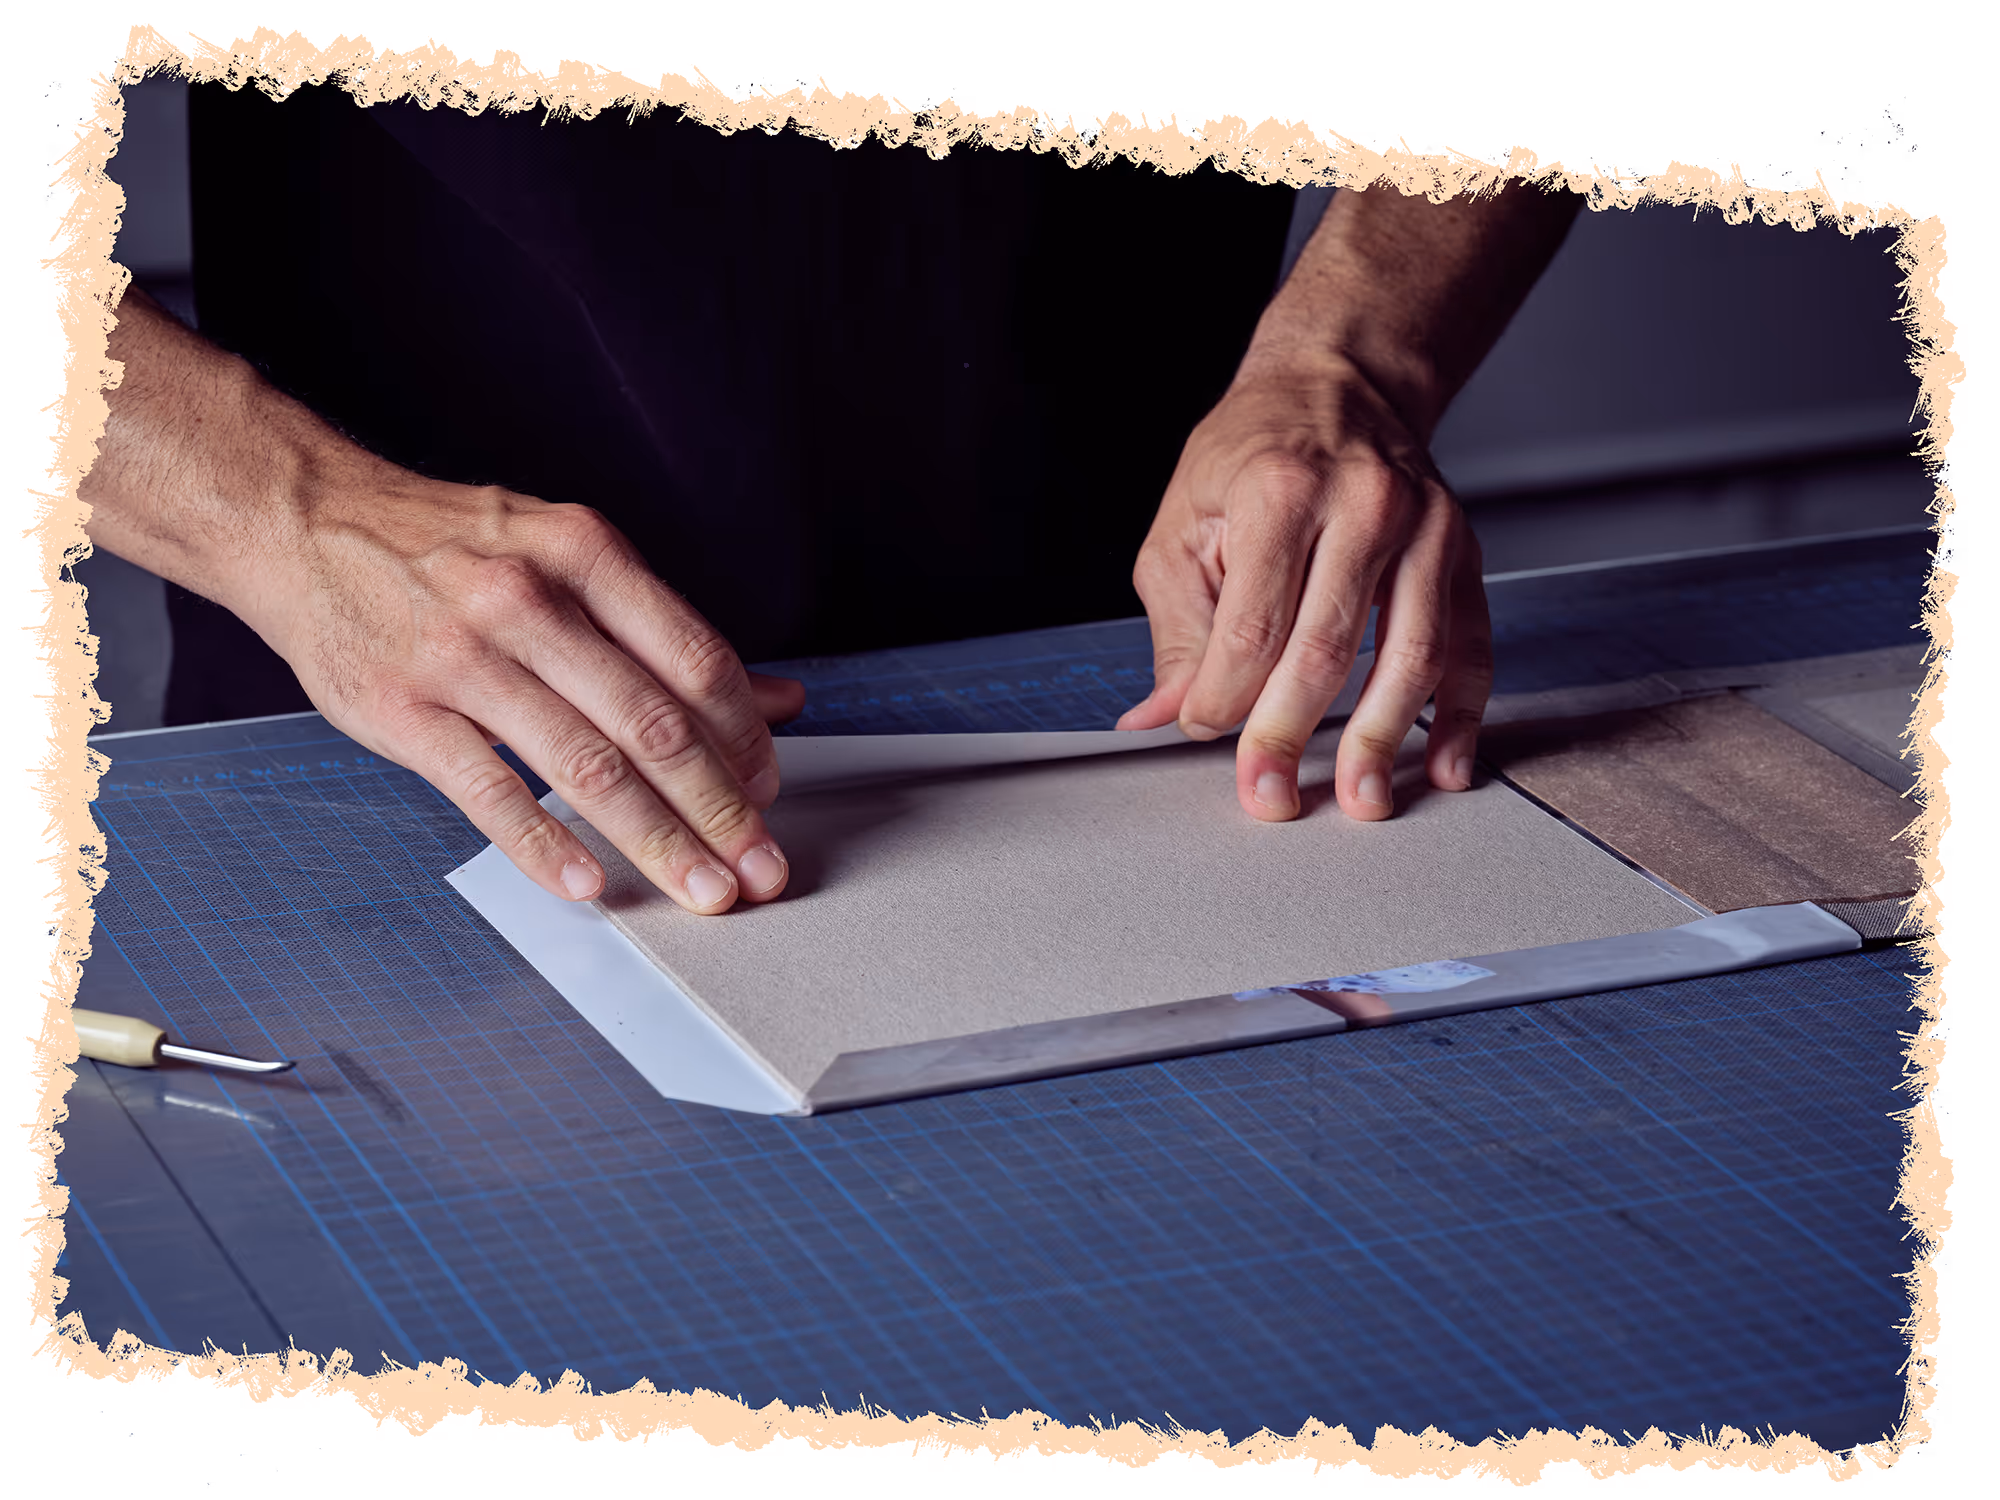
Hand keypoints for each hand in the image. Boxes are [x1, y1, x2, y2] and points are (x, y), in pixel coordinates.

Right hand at [256, 473, 804, 913]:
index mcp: (587, 555)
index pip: (697, 662)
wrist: (307, 524)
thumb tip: (780, 701)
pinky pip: (489, 791)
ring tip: (700, 889)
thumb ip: (669, 635)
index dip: (746, 741)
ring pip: (586, 766)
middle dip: (720, 809)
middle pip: (654, 725)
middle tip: (758, 867)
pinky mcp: (402, 709)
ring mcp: (464, 656)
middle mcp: (532, 600)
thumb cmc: (454, 548)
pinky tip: (590, 883)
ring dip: (657, 840)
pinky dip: (545, 845)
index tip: (769, 794)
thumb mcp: (571, 559)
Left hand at [1116, 348, 1490, 821]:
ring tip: (1362, 800)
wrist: (1335, 387)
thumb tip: (1163, 716)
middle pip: (1327, 647)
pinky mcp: (1463, 554)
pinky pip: (1472, 646)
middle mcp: (1364, 504)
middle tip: (1271, 794)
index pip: (1253, 625)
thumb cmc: (1252, 455)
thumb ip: (1178, 630)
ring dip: (1383, 739)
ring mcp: (1426, 528)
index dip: (1227, 696)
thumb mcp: (1185, 526)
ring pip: (1410, 654)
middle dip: (1292, 735)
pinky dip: (1462, 714)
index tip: (1206, 732)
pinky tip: (1442, 764)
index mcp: (1280, 490)